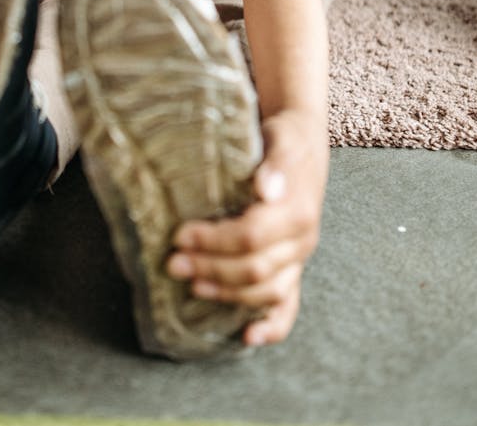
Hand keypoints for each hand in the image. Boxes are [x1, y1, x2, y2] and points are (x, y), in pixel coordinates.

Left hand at [166, 109, 328, 346]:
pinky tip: (248, 337)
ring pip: (265, 290)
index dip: (213, 241)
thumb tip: (266, 188)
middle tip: (173, 261)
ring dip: (226, 294)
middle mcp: (302, 240)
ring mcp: (298, 258)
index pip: (251, 237)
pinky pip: (289, 305)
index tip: (180, 234)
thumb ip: (275, 164)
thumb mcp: (281, 139)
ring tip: (193, 285)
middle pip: (253, 268)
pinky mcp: (293, 266)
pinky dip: (272, 326)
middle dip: (210, 267)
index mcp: (297, 212)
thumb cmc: (285, 138)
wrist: (303, 140)